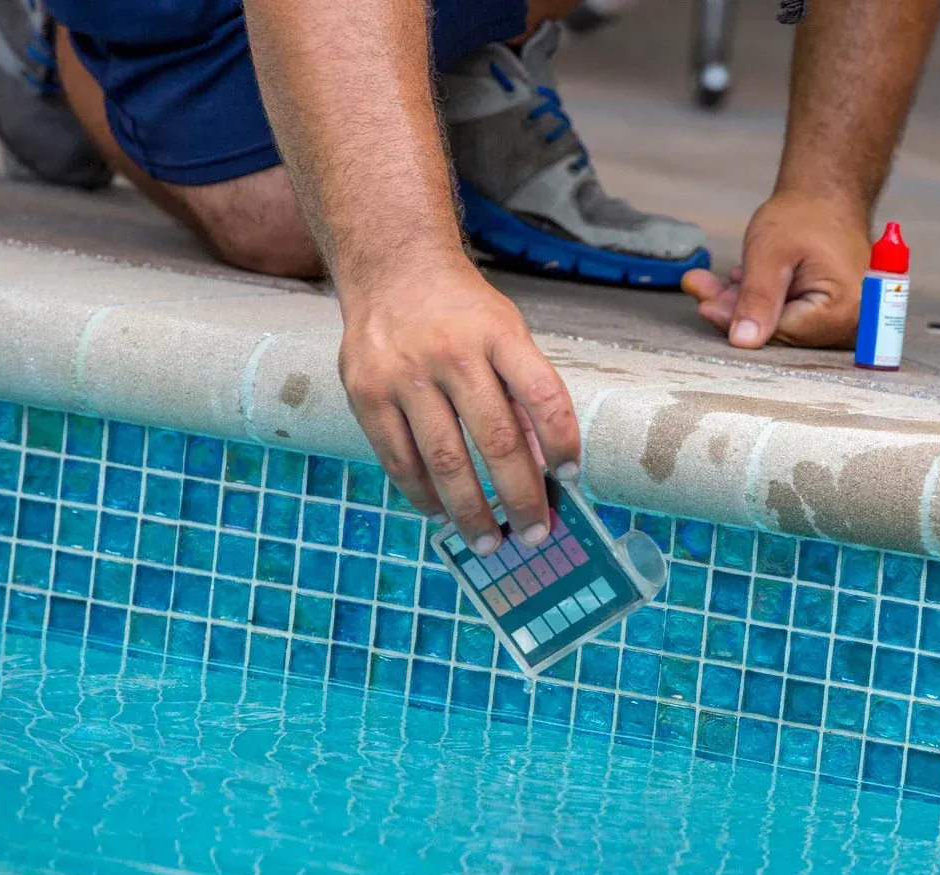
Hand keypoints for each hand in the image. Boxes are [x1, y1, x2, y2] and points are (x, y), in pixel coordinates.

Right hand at [337, 254, 580, 554]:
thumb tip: (542, 466)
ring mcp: (404, 373)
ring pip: (444, 460)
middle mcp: (452, 352)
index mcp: (499, 334)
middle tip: (535, 534)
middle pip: (496, 440)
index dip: (562, 442)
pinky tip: (440, 512)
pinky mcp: (366, 392)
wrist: (392, 268)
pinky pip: (398, 458)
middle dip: (520, 496)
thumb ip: (523, 390)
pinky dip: (422, 494)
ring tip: (489, 541)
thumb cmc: (463, 312)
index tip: (573, 477)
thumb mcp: (506, 331)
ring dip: (470, 511)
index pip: (543, 396)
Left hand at [682, 191, 870, 348]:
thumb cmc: (805, 214)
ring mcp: (843, 317)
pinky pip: (790, 314)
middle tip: (700, 289)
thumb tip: (743, 342)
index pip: (779, 332)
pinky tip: (738, 281)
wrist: (828, 192)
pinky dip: (762, 300)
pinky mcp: (831, 311)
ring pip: (780, 323)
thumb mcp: (770, 253)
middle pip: (780, 330)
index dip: (738, 322)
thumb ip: (757, 299)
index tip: (705, 306)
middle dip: (736, 311)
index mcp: (840, 310)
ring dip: (744, 304)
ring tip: (711, 282)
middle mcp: (848, 321)